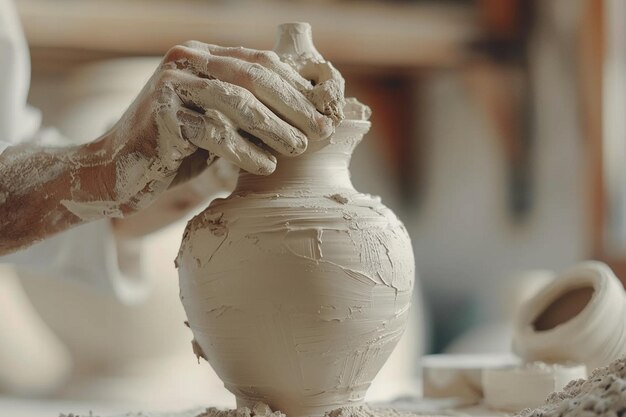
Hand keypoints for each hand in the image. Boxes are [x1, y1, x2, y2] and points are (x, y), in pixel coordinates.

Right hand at [102, 42, 342, 213]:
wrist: (118, 169)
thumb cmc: (177, 148)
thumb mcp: (215, 119)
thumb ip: (245, 109)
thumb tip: (304, 115)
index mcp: (202, 55)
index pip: (259, 62)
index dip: (295, 86)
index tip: (323, 110)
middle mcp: (186, 60)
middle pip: (253, 76)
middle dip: (293, 104)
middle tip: (321, 129)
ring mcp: (172, 84)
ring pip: (237, 101)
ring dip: (275, 127)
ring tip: (300, 148)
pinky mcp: (163, 115)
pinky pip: (215, 132)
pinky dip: (245, 151)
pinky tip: (267, 166)